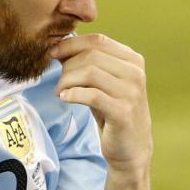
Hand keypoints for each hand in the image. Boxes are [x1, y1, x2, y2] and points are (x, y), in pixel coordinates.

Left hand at [50, 33, 152, 169]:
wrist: (131, 148)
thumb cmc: (113, 112)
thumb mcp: (104, 83)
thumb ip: (89, 64)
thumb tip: (59, 47)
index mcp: (133, 60)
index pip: (98, 41)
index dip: (71, 44)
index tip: (53, 53)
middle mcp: (135, 73)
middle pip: (91, 55)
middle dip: (67, 66)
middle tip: (58, 82)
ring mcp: (131, 92)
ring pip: (90, 73)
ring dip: (67, 81)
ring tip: (60, 92)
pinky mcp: (123, 112)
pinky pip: (91, 95)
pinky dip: (73, 94)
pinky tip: (65, 99)